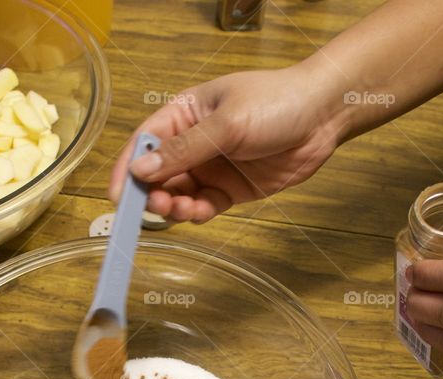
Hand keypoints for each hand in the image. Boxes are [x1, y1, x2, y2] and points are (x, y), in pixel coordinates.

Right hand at [108, 62, 345, 223]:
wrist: (325, 115)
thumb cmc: (276, 101)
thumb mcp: (226, 124)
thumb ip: (184, 149)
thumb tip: (141, 169)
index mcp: (183, 114)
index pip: (145, 143)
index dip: (128, 168)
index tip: (117, 194)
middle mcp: (193, 142)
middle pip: (158, 174)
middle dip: (151, 193)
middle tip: (155, 206)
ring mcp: (211, 167)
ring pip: (179, 194)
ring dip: (174, 206)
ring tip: (181, 209)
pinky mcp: (230, 189)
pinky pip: (204, 206)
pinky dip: (196, 213)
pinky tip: (198, 212)